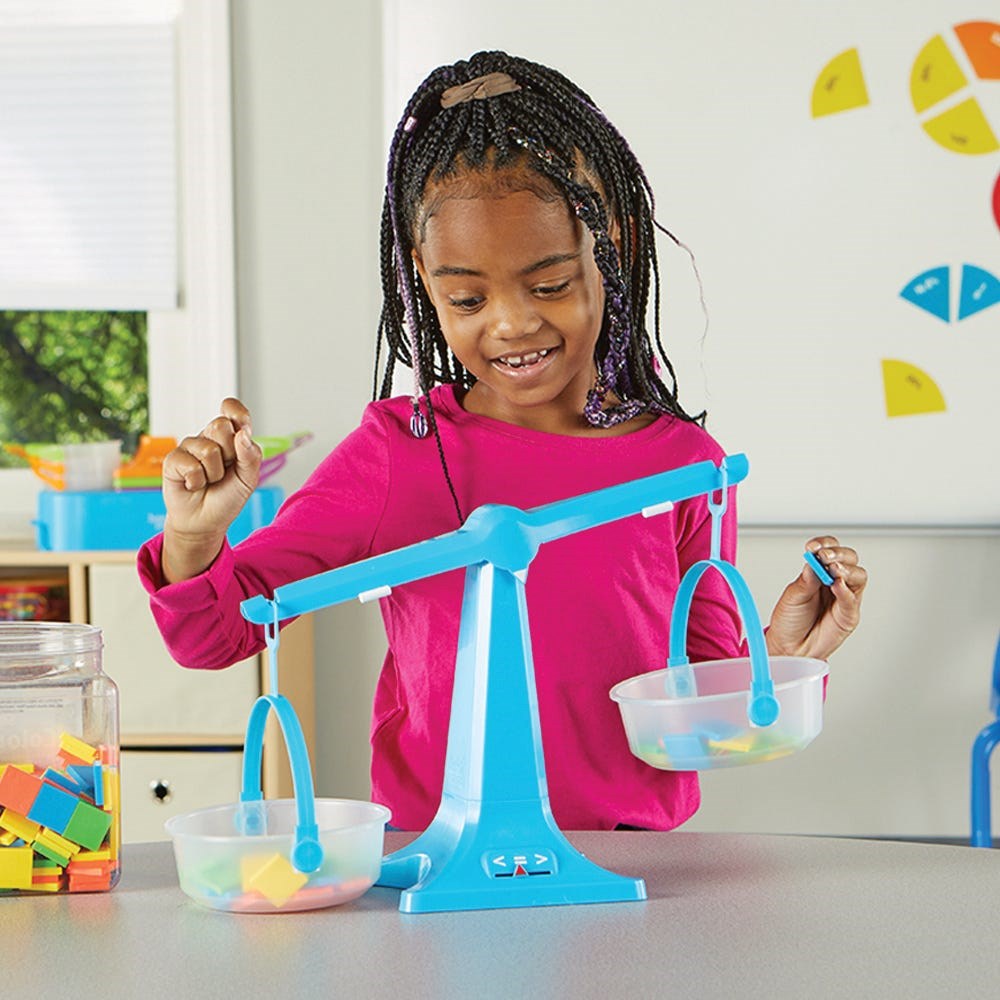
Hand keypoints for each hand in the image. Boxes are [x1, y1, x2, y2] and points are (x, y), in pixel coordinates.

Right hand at [161, 397, 261, 581]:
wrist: (207, 521)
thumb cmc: (228, 497)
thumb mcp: (249, 479)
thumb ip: (250, 455)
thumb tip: (243, 433)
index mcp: (231, 437)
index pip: (233, 411)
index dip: (237, 412)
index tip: (242, 424)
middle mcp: (209, 437)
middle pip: (221, 425)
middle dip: (229, 452)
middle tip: (226, 469)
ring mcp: (190, 447)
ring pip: (208, 449)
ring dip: (214, 473)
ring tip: (209, 481)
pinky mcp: (173, 460)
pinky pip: (190, 464)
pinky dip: (196, 481)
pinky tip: (193, 485)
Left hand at [764, 536, 866, 660]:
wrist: (789, 647)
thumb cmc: (791, 620)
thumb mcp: (793, 595)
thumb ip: (806, 580)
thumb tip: (814, 560)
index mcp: (820, 573)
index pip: (830, 550)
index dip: (825, 545)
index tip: (813, 547)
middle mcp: (835, 582)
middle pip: (849, 559)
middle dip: (839, 554)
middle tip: (825, 556)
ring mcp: (844, 598)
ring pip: (858, 576)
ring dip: (847, 569)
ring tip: (833, 569)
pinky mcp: (849, 615)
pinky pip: (853, 600)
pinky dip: (846, 591)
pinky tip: (837, 585)